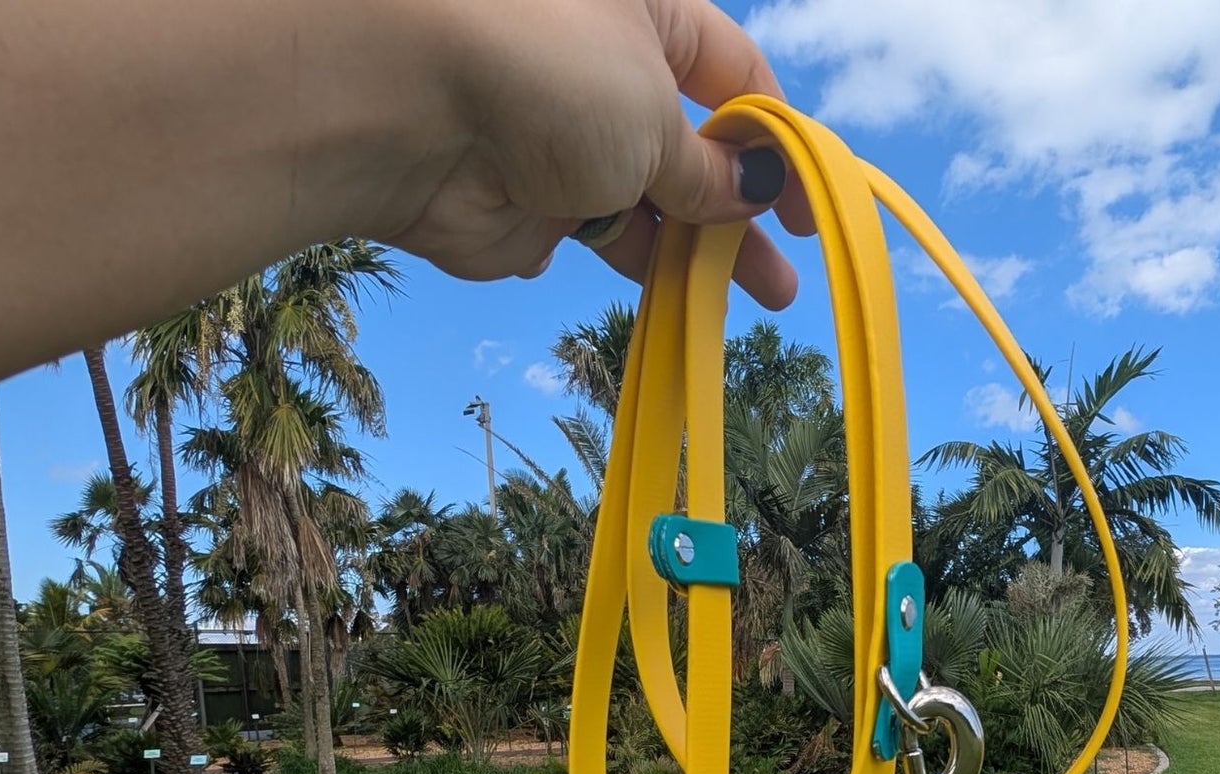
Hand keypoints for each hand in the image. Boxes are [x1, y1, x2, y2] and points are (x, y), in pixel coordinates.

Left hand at [385, 0, 812, 307]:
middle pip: (694, 151)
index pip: (734, 74)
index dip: (777, 141)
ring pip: (651, 207)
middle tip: (784, 279)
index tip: (810, 205)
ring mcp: (569, 145)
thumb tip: (751, 190)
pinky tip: (667, 293)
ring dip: (700, 255)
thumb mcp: (658, 117)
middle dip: (742, 214)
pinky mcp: (533, 211)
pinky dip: (630, 265)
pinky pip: (598, 241)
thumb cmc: (548, 71)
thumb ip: (710, 169)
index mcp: (647, 15)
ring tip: (750, 299)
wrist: (409, 107)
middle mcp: (608, 75)